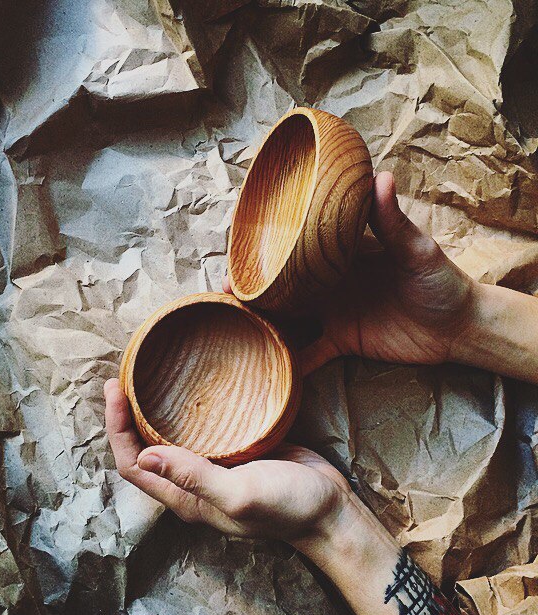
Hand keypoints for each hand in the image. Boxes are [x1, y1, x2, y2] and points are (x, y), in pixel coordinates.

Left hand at [104, 378, 352, 544]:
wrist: (330, 507)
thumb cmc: (287, 507)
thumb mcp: (239, 493)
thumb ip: (193, 476)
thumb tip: (144, 455)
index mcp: (185, 497)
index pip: (133, 465)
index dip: (117, 429)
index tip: (115, 389)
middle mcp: (192, 482)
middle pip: (144, 449)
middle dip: (127, 416)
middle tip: (124, 376)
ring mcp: (213, 466)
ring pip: (170, 437)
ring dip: (152, 411)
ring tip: (146, 376)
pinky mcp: (235, 450)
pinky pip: (200, 429)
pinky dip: (186, 410)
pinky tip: (191, 387)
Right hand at [225, 171, 476, 374]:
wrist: (458, 326)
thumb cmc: (440, 280)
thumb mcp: (416, 250)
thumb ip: (392, 222)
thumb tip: (379, 176)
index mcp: (342, 254)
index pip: (300, 244)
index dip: (271, 244)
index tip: (242, 244)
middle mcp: (330, 281)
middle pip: (285, 281)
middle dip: (255, 285)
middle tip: (226, 289)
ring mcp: (333, 312)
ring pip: (290, 315)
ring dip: (265, 319)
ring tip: (235, 322)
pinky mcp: (342, 341)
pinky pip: (311, 353)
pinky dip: (294, 361)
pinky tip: (271, 368)